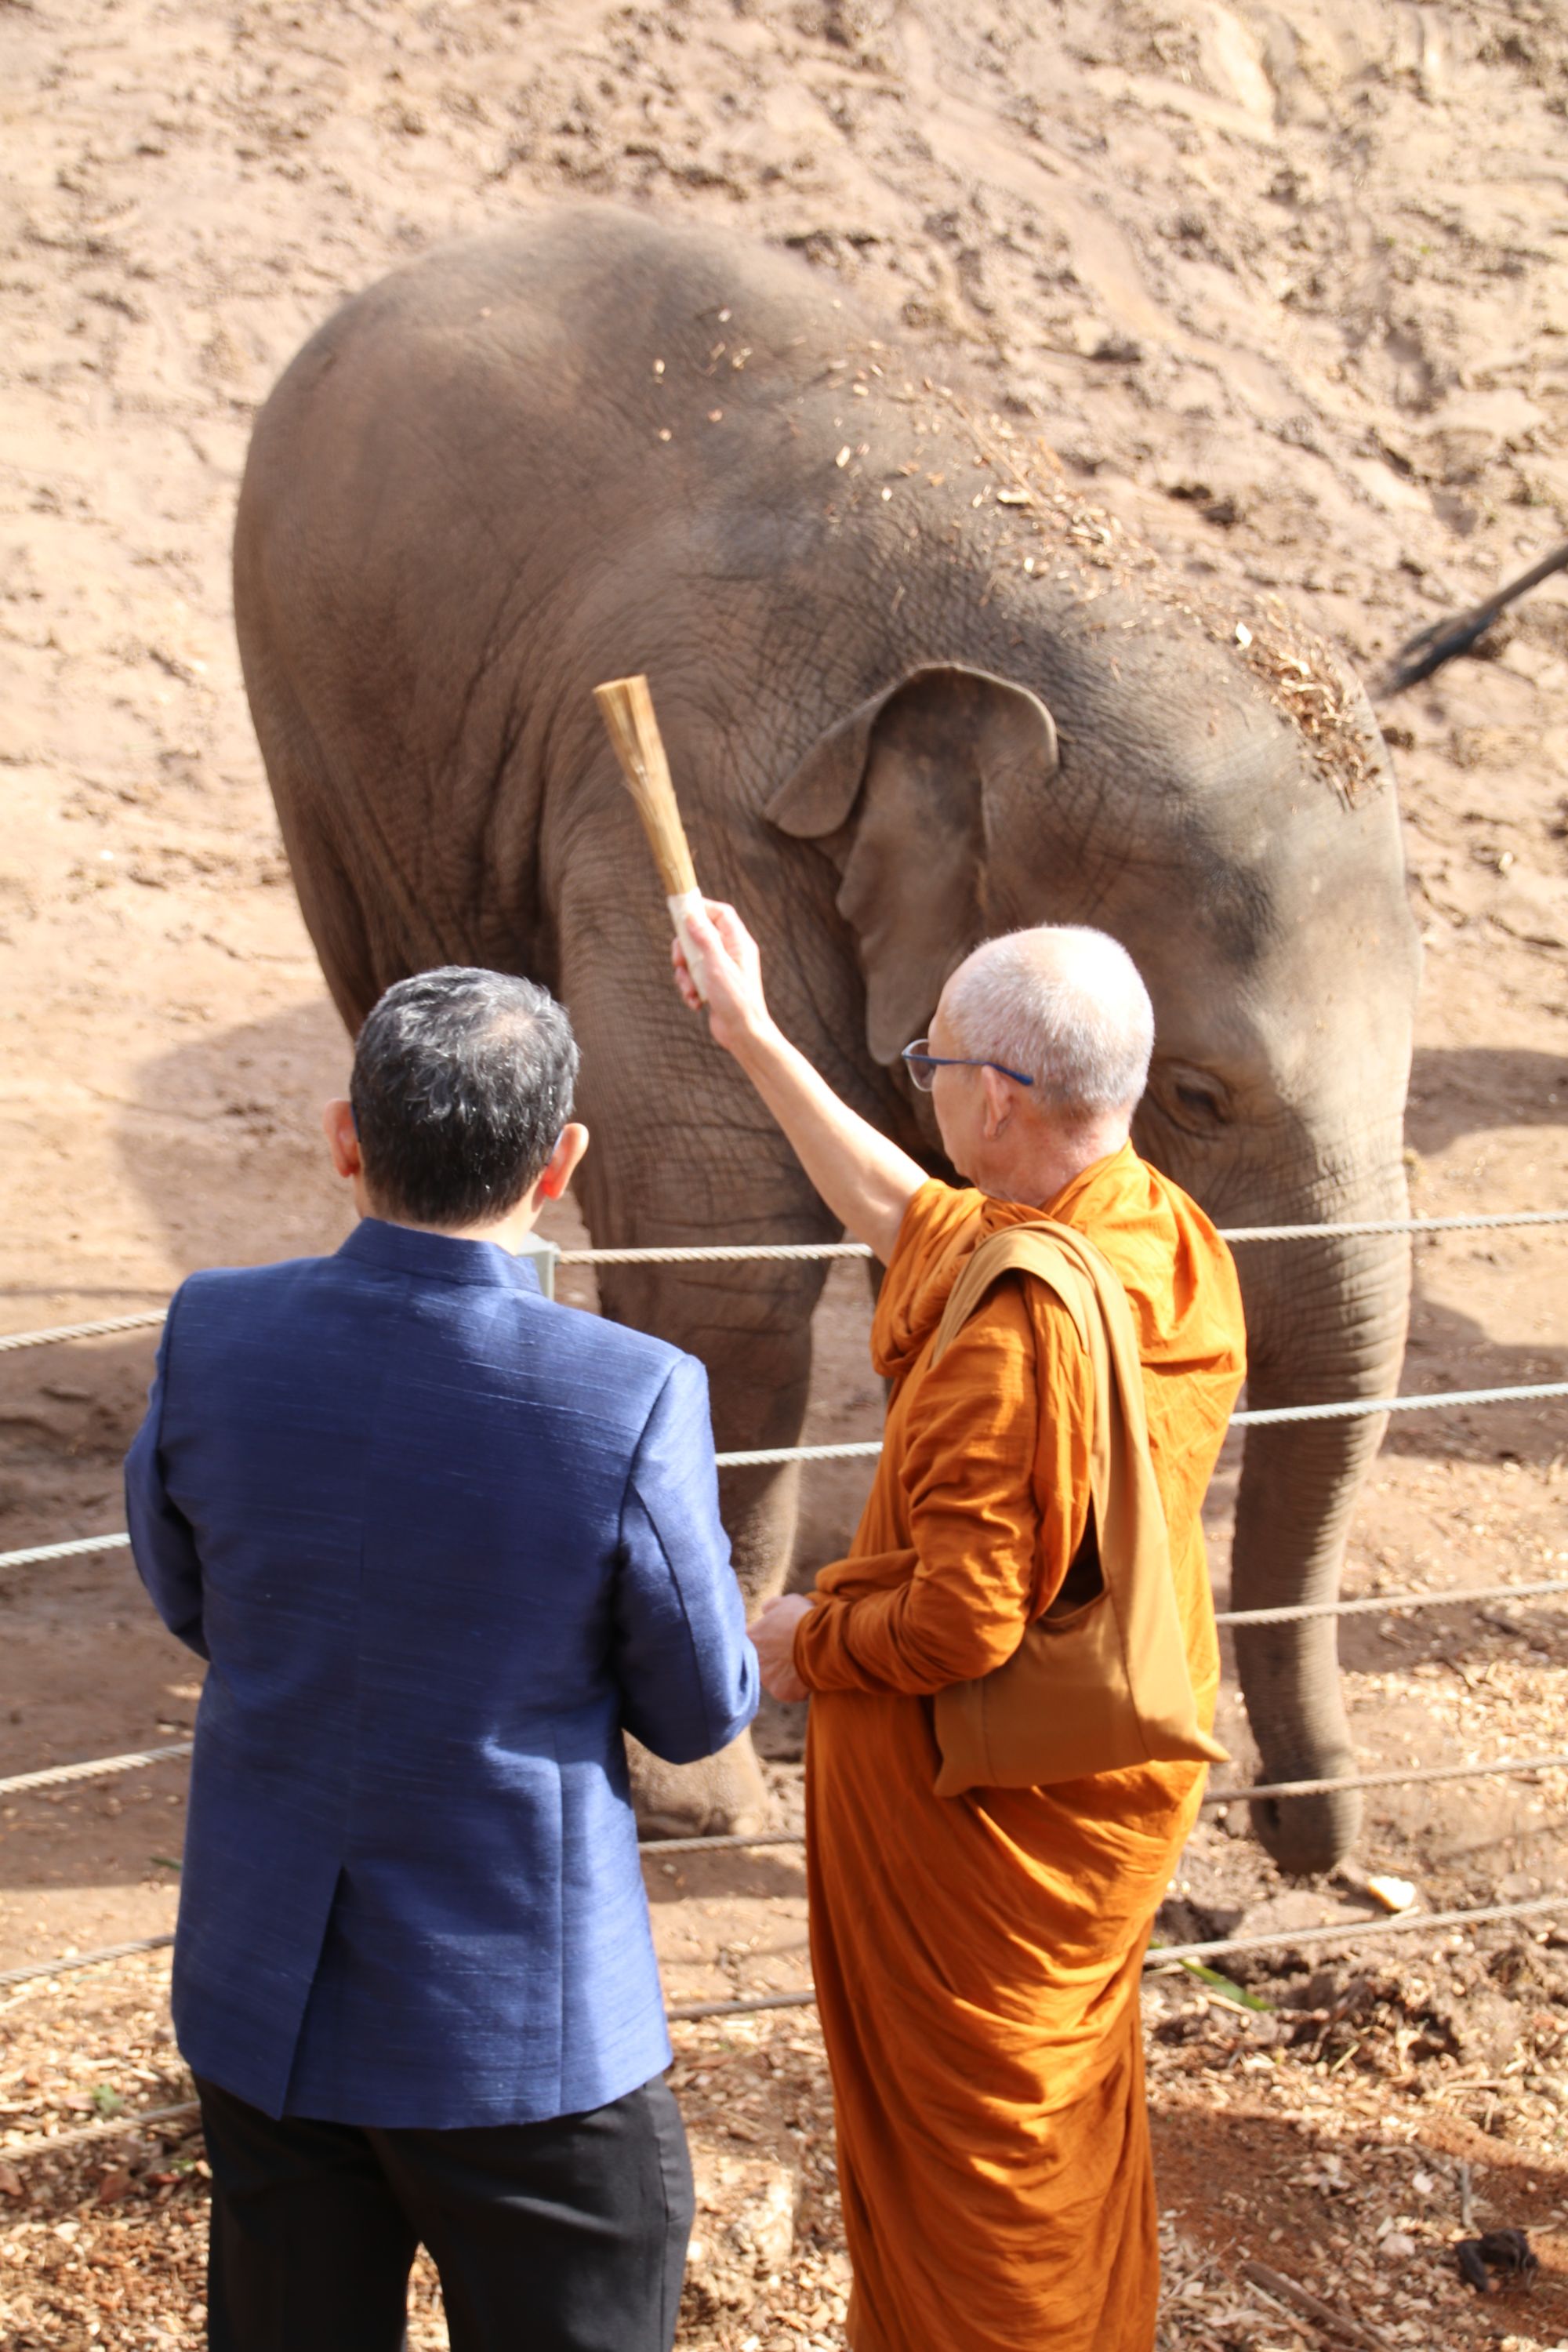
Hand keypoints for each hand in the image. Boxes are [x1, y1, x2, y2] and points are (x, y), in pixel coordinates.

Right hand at [672, 899, 774, 1060]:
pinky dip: (690, 988)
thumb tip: (691, 915)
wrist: (743, 1033)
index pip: (720, 913)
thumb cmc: (735, 999)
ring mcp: (722, 969)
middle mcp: (731, 953)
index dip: (701, 908)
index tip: (681, 911)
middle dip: (684, 949)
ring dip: (685, 975)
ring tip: (690, 991)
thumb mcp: (717, 965)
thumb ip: (704, 938)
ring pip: (693, 959)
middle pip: (700, 935)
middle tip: (678, 962)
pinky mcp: (714, 985)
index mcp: (738, 943)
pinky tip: (696, 1002)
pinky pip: (694, 977)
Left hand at [749, 1593, 811, 1703]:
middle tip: (792, 1651)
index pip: (753, 1641)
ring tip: (804, 1662)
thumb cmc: (802, 1618)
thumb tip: (765, 1611)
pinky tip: (808, 1674)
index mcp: (750, 1638)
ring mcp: (766, 1678)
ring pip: (774, 1677)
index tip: (781, 1638)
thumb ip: (771, 1607)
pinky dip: (797, 1685)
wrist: (819, 1641)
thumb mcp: (787, 1602)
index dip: (768, 1639)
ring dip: (785, 1672)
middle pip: (761, 1661)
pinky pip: (788, 1690)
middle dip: (775, 1658)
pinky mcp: (781, 1692)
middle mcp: (753, 1661)